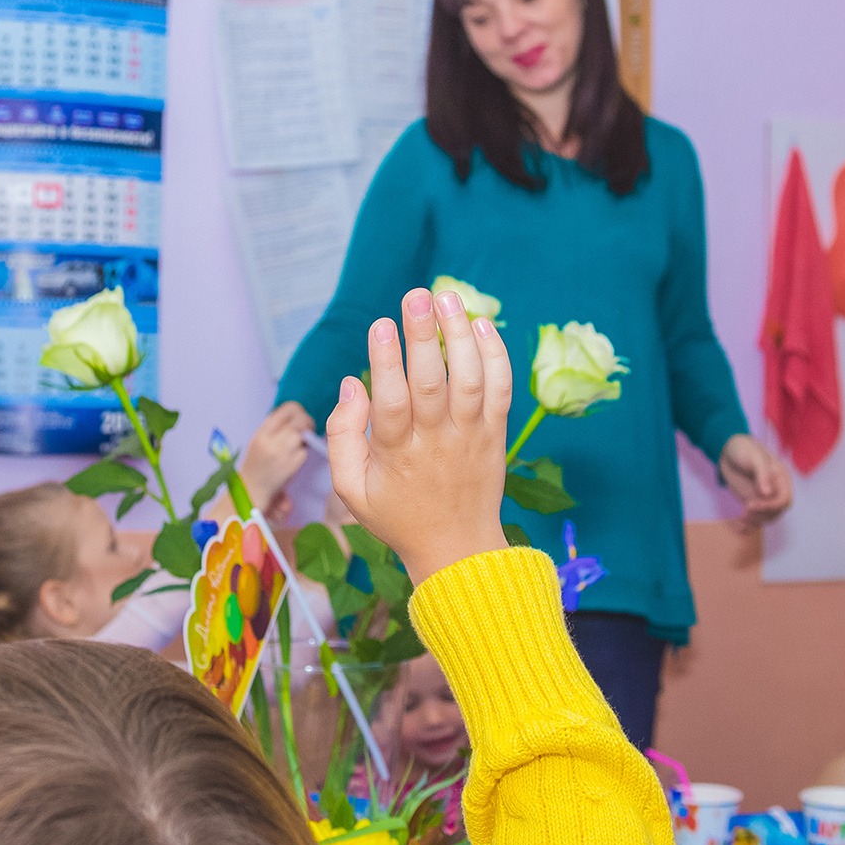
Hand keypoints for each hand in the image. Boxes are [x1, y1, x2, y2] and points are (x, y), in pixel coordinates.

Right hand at [242, 403, 317, 523]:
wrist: (251, 490)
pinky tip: (294, 460)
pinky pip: (304, 452)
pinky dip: (303, 454)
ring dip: (305, 439)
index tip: (300, 420)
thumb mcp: (261, 440)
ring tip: (297, 447)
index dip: (299, 412)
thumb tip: (299, 416)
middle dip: (307, 424)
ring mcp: (281, 451)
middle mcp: (271, 439)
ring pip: (303, 434)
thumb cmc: (258, 465)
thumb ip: (277, 427)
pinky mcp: (291, 464)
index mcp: (263, 431)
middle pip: (300, 419)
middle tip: (305, 432)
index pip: (289, 408)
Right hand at [326, 288, 511, 586]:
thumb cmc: (397, 514)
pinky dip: (496, 355)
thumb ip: (343, 436)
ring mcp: (471, 436)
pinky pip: (501, 390)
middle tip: (417, 295)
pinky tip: (480, 324)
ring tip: (448, 297)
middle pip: (434, 383)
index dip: (387, 362)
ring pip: (471, 380)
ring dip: (461, 336)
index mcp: (397, 455)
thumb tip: (352, 383)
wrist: (457, 549)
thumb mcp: (351, 489)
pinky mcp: (495, 434)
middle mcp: (437, 442)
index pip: (392, 403)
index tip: (381, 324)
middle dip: (425, 336)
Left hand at [719, 434, 794, 530]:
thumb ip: (762, 474)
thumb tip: (768, 493)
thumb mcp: (754, 457)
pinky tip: (739, 528)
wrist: (730, 452)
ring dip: (754, 522)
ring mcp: (764, 499)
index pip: (784, 500)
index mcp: (781, 479)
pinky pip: (754, 519)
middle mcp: (775, 491)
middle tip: (744, 511)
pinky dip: (748, 526)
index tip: (750, 505)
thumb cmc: (745, 450)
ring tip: (740, 519)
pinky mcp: (753, 504)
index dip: (770, 506)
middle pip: (776, 512)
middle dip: (762, 515)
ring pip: (766, 518)